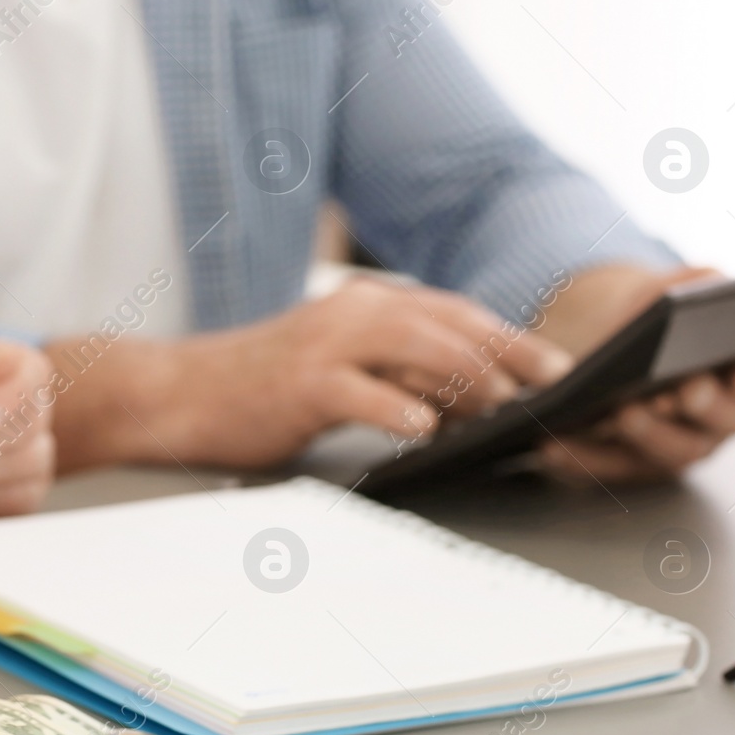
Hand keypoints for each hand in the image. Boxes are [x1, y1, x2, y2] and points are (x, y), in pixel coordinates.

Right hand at [50, 276, 574, 470]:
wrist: (179, 393)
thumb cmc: (260, 387)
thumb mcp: (335, 365)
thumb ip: (394, 369)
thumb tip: (468, 396)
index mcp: (364, 305)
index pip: (455, 313)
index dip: (511, 339)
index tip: (555, 367)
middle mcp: (352, 313)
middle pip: (450, 325)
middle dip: (508, 355)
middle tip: (550, 386)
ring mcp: (326, 346)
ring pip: (416, 350)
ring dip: (467, 378)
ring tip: (503, 405)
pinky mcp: (301, 384)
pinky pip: (362, 393)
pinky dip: (398, 410)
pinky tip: (425, 430)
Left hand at [538, 265, 734, 482]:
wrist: (609, 334)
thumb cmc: (657, 311)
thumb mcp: (678, 286)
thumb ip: (700, 285)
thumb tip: (702, 290)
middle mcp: (720, 416)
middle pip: (724, 420)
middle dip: (706, 405)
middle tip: (683, 392)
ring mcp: (679, 444)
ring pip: (673, 452)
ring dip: (650, 434)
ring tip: (621, 413)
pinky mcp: (631, 463)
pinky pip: (609, 467)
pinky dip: (583, 458)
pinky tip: (554, 444)